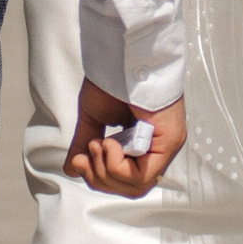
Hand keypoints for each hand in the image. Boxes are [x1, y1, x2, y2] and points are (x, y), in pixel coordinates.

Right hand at [64, 78, 185, 197]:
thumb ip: (86, 144)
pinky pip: (143, 175)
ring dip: (107, 170)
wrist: (124, 54)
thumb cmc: (114, 77)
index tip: (79, 161)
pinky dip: (119, 166)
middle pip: (129, 189)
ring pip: (137, 186)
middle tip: (87, 152)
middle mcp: (157, 148)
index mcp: (143, 143)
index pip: (124, 181)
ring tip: (99, 142)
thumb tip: (72, 168)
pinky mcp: (170, 141)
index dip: (98, 178)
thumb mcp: (95, 118)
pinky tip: (110, 143)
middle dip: (100, 178)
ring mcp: (166, 146)